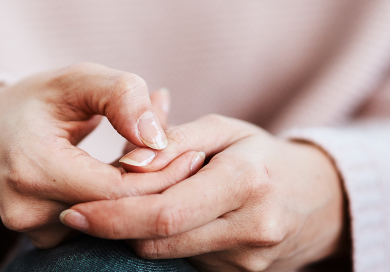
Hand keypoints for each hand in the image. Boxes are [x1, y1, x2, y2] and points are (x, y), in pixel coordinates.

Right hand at [0, 63, 199, 247]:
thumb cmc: (34, 102)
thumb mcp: (76, 80)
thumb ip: (121, 96)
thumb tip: (158, 139)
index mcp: (32, 166)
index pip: (118, 189)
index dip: (162, 174)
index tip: (193, 153)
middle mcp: (27, 209)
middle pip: (118, 213)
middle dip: (158, 187)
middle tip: (188, 159)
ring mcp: (32, 231)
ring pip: (110, 225)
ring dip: (138, 197)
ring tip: (156, 163)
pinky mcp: (41, 241)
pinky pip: (95, 229)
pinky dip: (117, 206)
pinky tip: (126, 180)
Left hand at [61, 114, 345, 270]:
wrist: (315, 199)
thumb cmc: (258, 154)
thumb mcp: (221, 130)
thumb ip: (172, 141)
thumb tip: (126, 164)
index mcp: (246, 181)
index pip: (163, 212)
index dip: (112, 216)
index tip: (73, 212)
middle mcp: (251, 228)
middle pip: (159, 241)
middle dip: (114, 228)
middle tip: (80, 214)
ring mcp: (248, 260)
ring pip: (166, 255)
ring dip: (137, 234)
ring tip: (133, 206)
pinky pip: (183, 263)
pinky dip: (163, 244)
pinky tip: (164, 221)